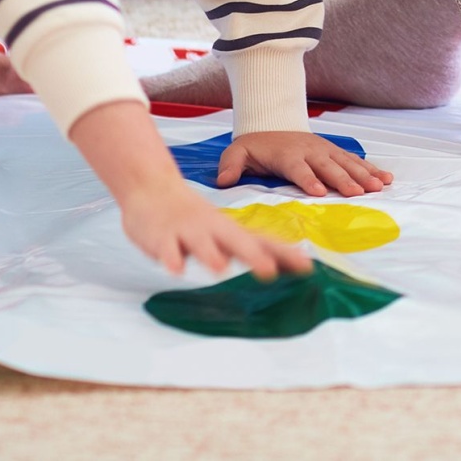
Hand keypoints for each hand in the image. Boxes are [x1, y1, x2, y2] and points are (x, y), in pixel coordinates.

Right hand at [117, 176, 312, 279]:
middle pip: (236, 241)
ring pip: (200, 243)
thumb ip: (246, 247)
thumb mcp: (222, 231)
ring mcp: (187, 231)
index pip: (263, 242)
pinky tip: (176, 269)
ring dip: (210, 255)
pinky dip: (171, 258)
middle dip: (252, 256)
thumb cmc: (193, 217)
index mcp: (229, 230)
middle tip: (268, 271)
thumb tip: (277, 264)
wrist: (152, 189)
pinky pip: (166, 249)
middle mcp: (213, 229)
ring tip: (220, 269)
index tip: (307, 267)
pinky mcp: (161, 237)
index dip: (284, 254)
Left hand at [216, 130, 394, 196]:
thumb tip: (222, 180)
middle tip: (359, 193)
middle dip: (345, 180)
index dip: (308, 179)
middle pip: (328, 167)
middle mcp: (310, 151)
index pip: (298, 169)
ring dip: (364, 174)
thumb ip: (230, 166)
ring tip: (379, 186)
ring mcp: (325, 150)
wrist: (271, 122)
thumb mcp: (236, 153)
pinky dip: (371, 168)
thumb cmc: (254, 145)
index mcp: (287, 155)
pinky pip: (354, 160)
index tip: (319, 192)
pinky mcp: (334, 152)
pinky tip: (386, 178)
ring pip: (347, 163)